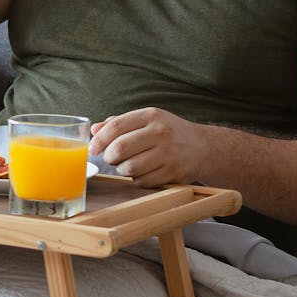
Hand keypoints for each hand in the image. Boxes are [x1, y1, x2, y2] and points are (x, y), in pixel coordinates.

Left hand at [89, 108, 205, 187]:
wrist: (203, 148)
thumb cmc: (169, 132)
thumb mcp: (148, 120)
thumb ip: (120, 123)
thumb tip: (94, 130)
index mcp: (151, 115)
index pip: (116, 126)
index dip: (100, 139)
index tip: (93, 148)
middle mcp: (160, 133)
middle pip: (120, 148)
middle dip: (109, 157)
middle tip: (111, 158)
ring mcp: (168, 154)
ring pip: (129, 168)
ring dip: (122, 169)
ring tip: (129, 164)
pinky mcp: (173, 173)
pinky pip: (142, 181)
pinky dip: (137, 179)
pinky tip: (144, 172)